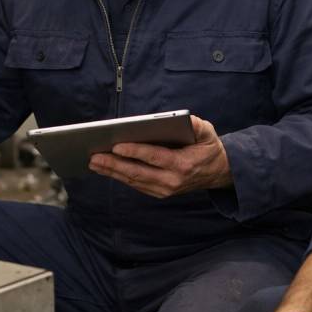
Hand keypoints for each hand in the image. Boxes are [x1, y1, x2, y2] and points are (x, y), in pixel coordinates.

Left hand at [87, 115, 231, 196]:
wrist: (218, 173)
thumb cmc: (208, 147)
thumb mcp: (207, 132)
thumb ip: (196, 125)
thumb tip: (182, 118)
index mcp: (183, 164)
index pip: (155, 157)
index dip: (134, 152)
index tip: (116, 145)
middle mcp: (172, 181)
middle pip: (138, 172)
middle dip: (114, 164)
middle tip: (94, 156)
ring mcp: (165, 190)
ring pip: (134, 180)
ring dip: (112, 172)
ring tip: (94, 162)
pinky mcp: (160, 193)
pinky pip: (136, 184)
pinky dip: (119, 176)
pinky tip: (106, 168)